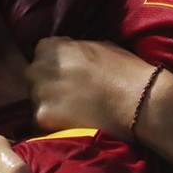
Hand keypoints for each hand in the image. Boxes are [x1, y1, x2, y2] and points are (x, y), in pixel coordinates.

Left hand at [26, 37, 157, 139]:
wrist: (137, 100)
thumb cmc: (124, 70)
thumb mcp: (97, 46)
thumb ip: (75, 50)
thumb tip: (71, 55)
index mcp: (50, 47)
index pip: (41, 54)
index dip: (56, 66)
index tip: (69, 76)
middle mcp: (38, 67)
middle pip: (35, 78)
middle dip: (48, 86)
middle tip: (71, 97)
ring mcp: (38, 93)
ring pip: (36, 102)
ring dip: (50, 107)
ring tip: (74, 113)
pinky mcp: (42, 117)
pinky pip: (41, 124)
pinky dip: (53, 126)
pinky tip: (73, 125)